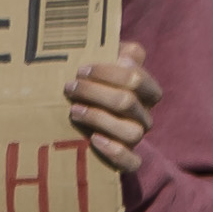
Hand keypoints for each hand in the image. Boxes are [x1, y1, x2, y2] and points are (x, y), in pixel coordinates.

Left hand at [61, 41, 157, 184]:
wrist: (76, 128)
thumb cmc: (89, 88)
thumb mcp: (98, 67)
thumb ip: (109, 50)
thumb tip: (120, 49)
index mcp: (143, 90)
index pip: (137, 78)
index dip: (109, 72)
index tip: (81, 69)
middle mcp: (143, 114)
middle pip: (128, 101)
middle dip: (96, 91)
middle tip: (69, 87)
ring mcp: (135, 137)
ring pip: (131, 131)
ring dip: (99, 118)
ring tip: (73, 110)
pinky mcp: (127, 160)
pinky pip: (132, 162)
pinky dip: (115, 152)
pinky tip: (94, 140)